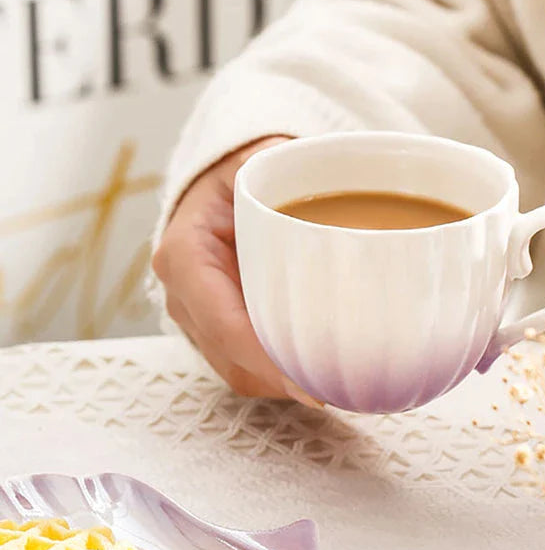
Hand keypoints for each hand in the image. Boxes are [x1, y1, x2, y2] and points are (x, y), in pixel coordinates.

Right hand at [152, 136, 321, 407]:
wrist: (220, 185)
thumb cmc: (242, 171)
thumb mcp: (259, 159)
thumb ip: (290, 168)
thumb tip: (356, 186)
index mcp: (186, 254)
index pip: (225, 323)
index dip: (269, 359)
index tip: (315, 382)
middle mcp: (184, 294)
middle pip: (234, 358)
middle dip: (287, 379)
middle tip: (344, 389)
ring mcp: (198, 317)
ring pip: (240, 370)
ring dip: (287, 383)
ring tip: (341, 383)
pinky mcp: (217, 328)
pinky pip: (247, 364)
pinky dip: (282, 372)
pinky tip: (321, 367)